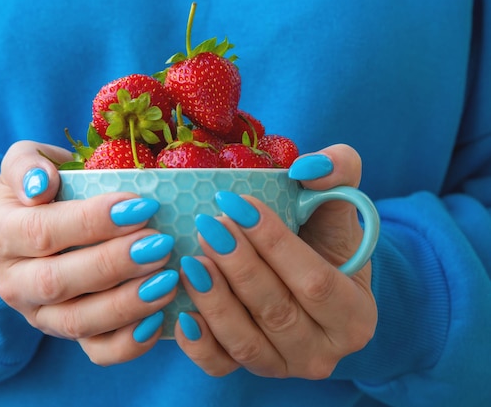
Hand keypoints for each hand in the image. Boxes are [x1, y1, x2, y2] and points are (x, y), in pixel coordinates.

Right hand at [0, 141, 177, 364]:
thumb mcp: (26, 162)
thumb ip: (26, 164)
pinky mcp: (68, 335)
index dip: (91, 221)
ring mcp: (40, 315)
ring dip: (126, 304)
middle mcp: (13, 282)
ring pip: (77, 322)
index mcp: (0, 236)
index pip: (42, 232)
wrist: (43, 220)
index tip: (139, 206)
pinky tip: (160, 319)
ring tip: (167, 279)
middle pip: (57, 281)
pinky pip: (96, 352)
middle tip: (160, 243)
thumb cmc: (45, 186)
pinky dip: (129, 343)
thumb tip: (40, 185)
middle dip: (113, 264)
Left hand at [175, 144, 376, 378]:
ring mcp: (285, 366)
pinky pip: (221, 365)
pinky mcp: (252, 370)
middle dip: (239, 266)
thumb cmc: (324, 242)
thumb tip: (310, 166)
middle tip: (209, 225)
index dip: (275, 244)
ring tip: (191, 259)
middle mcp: (323, 352)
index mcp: (354, 316)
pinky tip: (182, 312)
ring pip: (246, 342)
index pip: (315, 282)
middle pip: (276, 311)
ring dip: (215, 300)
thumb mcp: (339, 205)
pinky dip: (199, 343)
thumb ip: (339, 173)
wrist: (312, 281)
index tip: (239, 205)